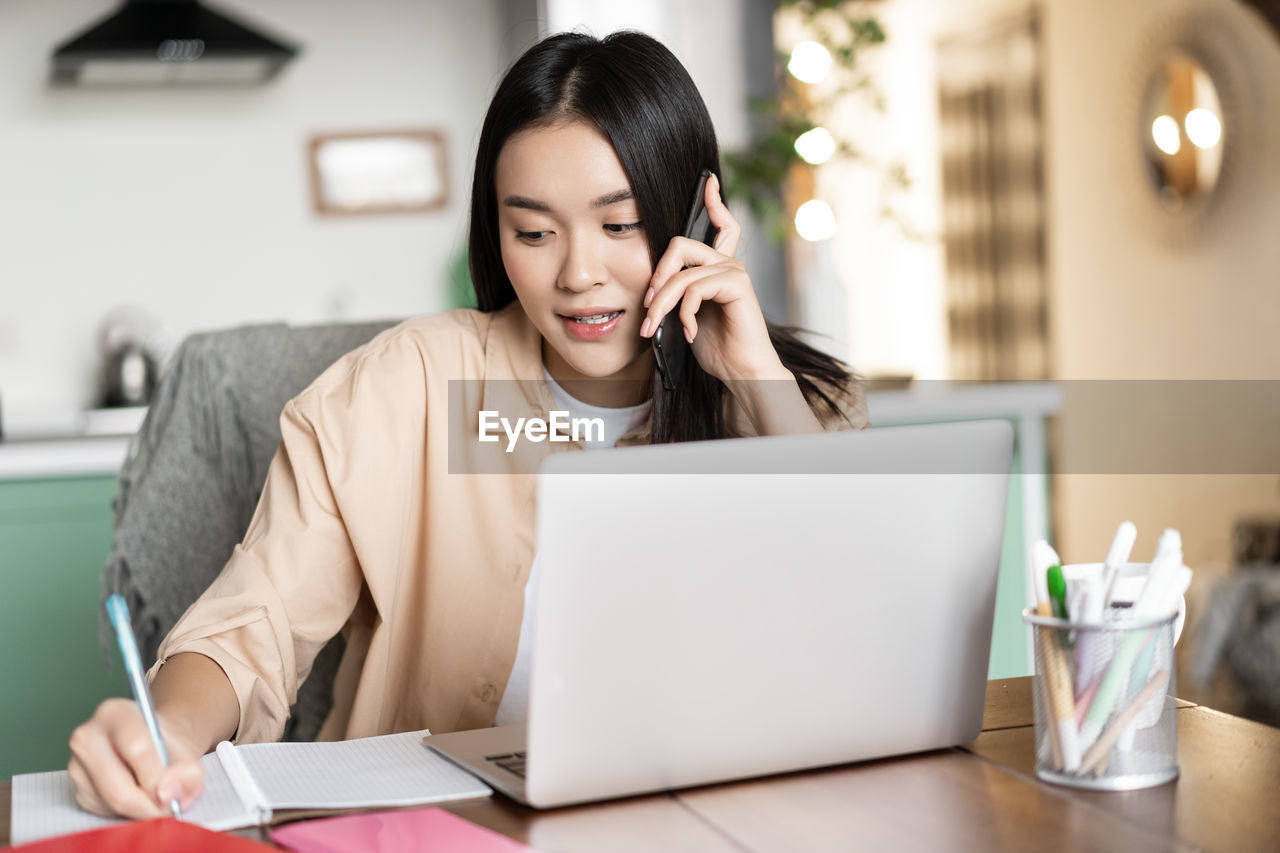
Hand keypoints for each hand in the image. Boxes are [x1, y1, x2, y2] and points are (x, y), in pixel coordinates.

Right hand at [68, 698, 204, 817]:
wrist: (156, 744)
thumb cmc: (168, 744)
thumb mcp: (188, 750)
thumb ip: (188, 771)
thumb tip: (167, 792)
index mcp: (116, 712)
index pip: (137, 749)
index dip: (158, 778)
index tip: (172, 791)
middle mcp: (88, 735)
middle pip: (118, 788)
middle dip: (149, 803)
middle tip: (168, 804)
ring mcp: (77, 764)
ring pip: (112, 803)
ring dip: (140, 808)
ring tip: (154, 791)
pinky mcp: (77, 789)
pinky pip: (105, 811)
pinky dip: (128, 811)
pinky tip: (137, 792)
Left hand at [640, 173, 789, 382]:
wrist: (741, 371)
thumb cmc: (716, 347)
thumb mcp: (687, 316)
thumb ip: (677, 294)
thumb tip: (651, 289)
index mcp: (717, 268)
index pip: (720, 225)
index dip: (713, 202)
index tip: (707, 182)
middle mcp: (728, 264)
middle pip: (680, 245)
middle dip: (656, 275)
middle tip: (648, 306)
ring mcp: (734, 272)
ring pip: (681, 275)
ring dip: (661, 305)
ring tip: (656, 328)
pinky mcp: (738, 285)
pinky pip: (695, 288)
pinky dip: (685, 313)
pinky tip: (690, 332)